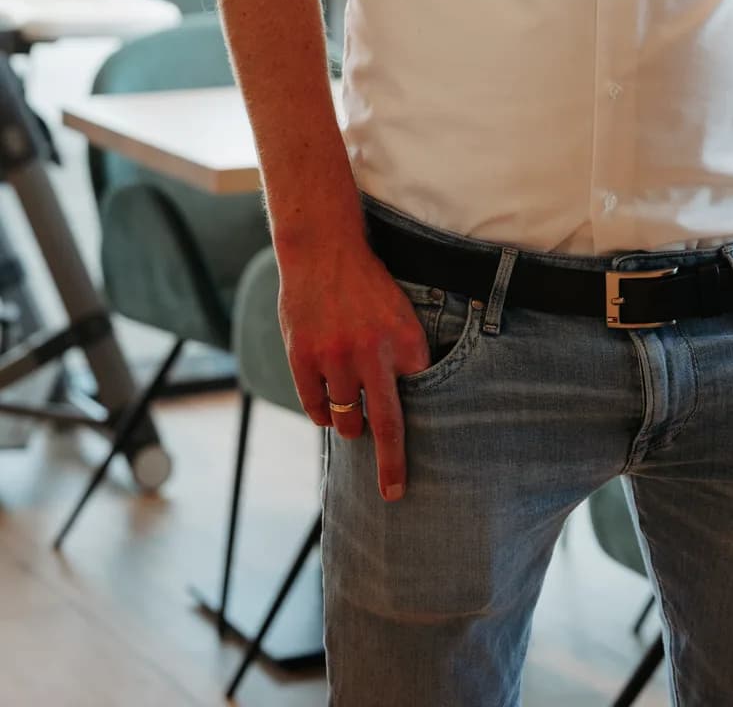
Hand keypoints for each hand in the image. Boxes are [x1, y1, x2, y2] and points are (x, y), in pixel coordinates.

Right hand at [276, 237, 431, 501]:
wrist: (323, 249)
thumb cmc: (365, 285)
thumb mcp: (401, 311)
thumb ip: (404, 354)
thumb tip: (406, 398)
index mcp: (406, 339)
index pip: (417, 395)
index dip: (417, 416)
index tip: (420, 443)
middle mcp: (373, 352)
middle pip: (387, 425)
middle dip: (391, 466)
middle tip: (393, 492)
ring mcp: (336, 357)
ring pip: (346, 419)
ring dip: (350, 425)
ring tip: (352, 419)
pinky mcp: (304, 358)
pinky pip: (316, 407)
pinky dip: (323, 414)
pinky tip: (328, 408)